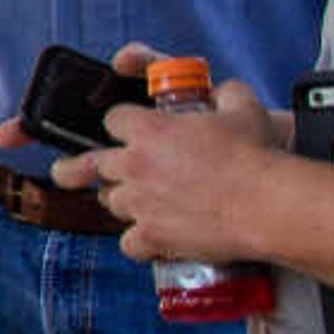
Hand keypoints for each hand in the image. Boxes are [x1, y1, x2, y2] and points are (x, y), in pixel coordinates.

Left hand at [70, 77, 287, 264]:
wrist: (267, 204)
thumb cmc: (256, 154)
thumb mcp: (240, 104)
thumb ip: (221, 92)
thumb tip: (221, 91)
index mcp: (148, 129)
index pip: (112, 120)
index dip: (120, 124)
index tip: (128, 130)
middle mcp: (133, 165)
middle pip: (87, 165)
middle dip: (77, 167)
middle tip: (67, 171)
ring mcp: (138, 203)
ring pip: (110, 201)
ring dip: (121, 200)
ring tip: (137, 202)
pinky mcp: (151, 236)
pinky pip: (128, 242)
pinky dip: (139, 241)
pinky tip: (152, 237)